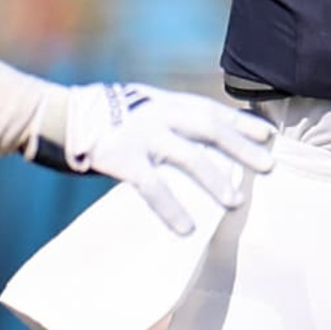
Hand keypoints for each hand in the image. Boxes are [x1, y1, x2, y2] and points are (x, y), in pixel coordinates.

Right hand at [63, 82, 274, 234]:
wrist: (62, 115)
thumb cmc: (108, 115)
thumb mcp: (143, 105)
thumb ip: (170, 118)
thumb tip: (206, 140)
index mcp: (165, 101)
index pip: (211, 108)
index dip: (240, 122)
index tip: (268, 135)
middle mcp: (158, 113)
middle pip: (208, 127)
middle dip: (240, 146)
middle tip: (268, 166)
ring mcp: (142, 135)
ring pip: (187, 156)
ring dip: (214, 178)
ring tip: (235, 201)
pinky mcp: (123, 159)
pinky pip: (153, 186)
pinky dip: (171, 207)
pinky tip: (187, 228)